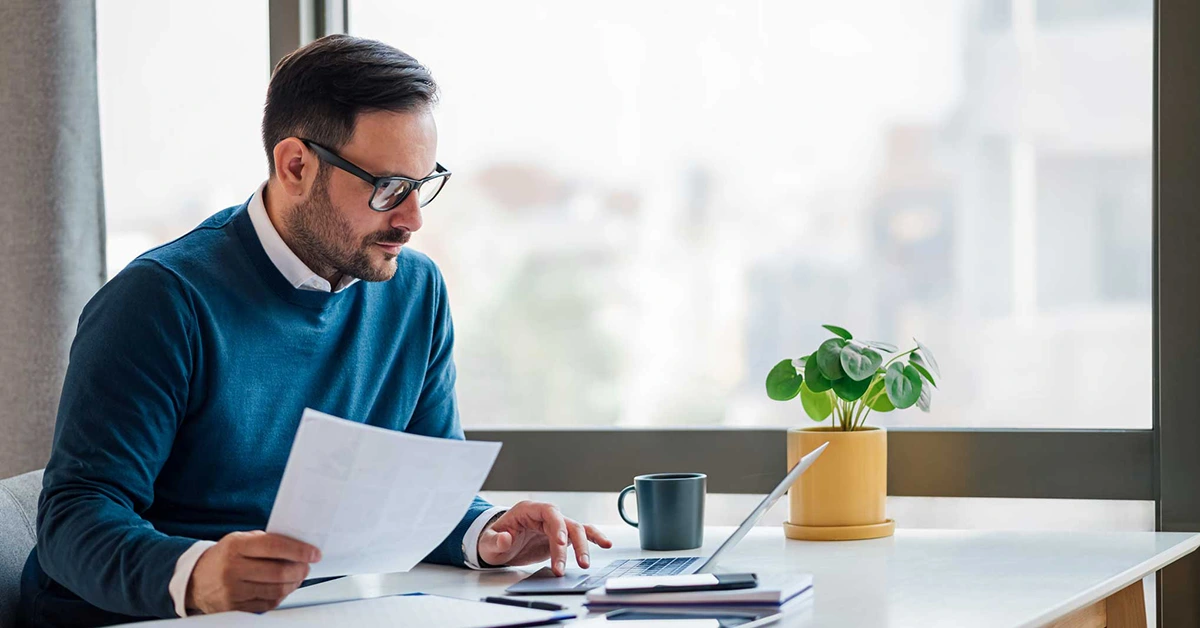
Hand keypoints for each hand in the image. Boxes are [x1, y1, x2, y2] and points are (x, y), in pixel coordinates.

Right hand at [185, 530, 321, 613]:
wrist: (196, 579)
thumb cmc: (225, 556)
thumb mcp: (241, 540)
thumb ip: (267, 541)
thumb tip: (300, 546)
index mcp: (236, 546)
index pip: (275, 547)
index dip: (299, 550)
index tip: (314, 553)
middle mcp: (233, 569)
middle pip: (279, 572)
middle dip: (300, 569)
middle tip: (307, 566)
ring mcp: (233, 591)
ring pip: (277, 589)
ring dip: (294, 583)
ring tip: (297, 576)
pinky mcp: (235, 607)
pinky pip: (268, 603)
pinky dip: (281, 595)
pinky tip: (283, 587)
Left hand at [477, 501, 612, 575]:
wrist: (497, 545)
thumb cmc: (492, 540)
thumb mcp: (487, 542)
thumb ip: (495, 540)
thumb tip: (505, 538)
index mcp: (529, 510)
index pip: (549, 513)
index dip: (558, 527)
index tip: (561, 544)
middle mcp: (545, 515)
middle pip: (566, 524)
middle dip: (570, 545)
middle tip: (564, 567)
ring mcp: (555, 526)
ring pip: (577, 529)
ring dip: (584, 546)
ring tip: (585, 564)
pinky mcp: (561, 537)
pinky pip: (580, 534)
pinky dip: (593, 538)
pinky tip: (606, 544)